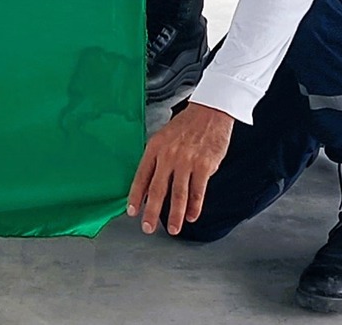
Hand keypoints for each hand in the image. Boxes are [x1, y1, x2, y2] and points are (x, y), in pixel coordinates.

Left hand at [127, 101, 235, 236]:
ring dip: (175, 216)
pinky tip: (191, 216)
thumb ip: (157, 159)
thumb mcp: (163, 137)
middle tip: (148, 228)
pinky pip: (198, 191)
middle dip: (152, 212)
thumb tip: (148, 185)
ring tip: (173, 229)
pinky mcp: (204, 166)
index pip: (141, 176)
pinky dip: (194, 207)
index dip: (135, 196)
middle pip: (157, 190)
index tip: (132, 212)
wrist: (210, 112)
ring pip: (178, 195)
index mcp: (155, 147)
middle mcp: (168, 155)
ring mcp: (186, 161)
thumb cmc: (186, 125)